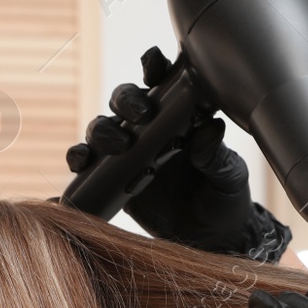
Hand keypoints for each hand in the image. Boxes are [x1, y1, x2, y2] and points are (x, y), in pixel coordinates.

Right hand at [65, 46, 291, 261]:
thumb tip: (211, 129)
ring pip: (102, 127)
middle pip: (124, 99)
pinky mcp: (111, 178)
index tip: (155, 67)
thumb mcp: (229, 178)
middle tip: (142, 116)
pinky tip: (81, 166)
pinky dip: (78, 160)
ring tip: (119, 146)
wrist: (209, 240)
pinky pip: (87, 162)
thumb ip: (219, 157)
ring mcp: (128, 152)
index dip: (154, 66)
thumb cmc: (224, 200)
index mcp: (180, 117)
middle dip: (127, 100)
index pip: (163, 81)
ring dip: (102, 130)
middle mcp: (150, 129)